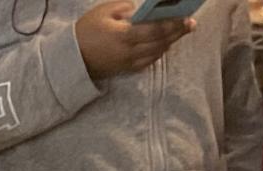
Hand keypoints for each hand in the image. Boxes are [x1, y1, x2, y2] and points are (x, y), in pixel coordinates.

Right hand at [75, 1, 192, 78]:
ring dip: (170, 42)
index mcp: (124, 36)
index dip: (173, 24)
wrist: (71, 59)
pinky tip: (164, 44)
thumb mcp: (104, 12)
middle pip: (160, 43)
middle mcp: (129, 52)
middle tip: (191, 24)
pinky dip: (159, 52)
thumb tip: (144, 8)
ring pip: (157, 53)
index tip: (186, 18)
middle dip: (177, 33)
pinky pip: (149, 61)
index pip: (155, 30)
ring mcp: (129, 63)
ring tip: (180, 32)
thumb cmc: (86, 31)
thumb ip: (126, 8)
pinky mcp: (126, 70)